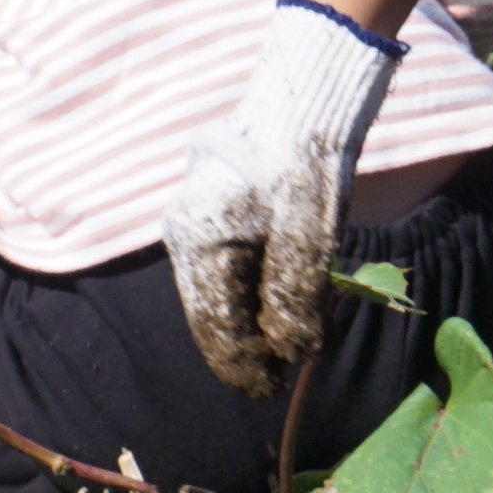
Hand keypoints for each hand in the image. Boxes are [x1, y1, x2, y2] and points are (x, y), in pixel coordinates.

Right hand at [169, 0, 402, 387]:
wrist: (300, 104)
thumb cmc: (307, 165)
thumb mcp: (309, 235)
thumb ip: (297, 297)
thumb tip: (294, 353)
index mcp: (203, 238)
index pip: (216, 321)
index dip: (244, 362)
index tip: (271, 387)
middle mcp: (184, 234)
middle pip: (208, 312)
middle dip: (242, 350)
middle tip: (274, 382)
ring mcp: (189, 224)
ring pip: (210, 296)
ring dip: (243, 327)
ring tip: (277, 355)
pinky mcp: (204, 219)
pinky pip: (216, 275)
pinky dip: (240, 300)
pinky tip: (268, 316)